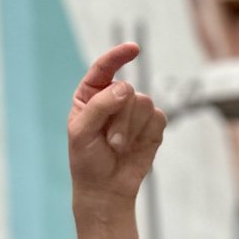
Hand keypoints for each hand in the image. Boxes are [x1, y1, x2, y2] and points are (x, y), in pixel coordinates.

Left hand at [67, 43, 166, 212]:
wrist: (106, 189)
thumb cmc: (87, 161)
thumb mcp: (81, 133)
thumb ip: (98, 107)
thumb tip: (123, 88)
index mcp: (90, 95)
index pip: (104, 68)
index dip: (118, 56)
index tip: (132, 50)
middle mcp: (114, 98)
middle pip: (127, 90)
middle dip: (119, 119)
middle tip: (109, 142)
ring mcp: (134, 110)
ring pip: (144, 103)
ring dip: (130, 130)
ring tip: (118, 147)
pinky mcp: (152, 124)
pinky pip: (157, 117)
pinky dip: (146, 134)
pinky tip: (134, 147)